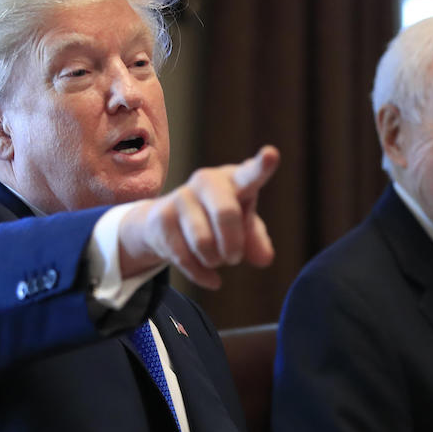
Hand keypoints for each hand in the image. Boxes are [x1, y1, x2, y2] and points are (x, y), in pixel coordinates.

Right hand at [117, 145, 278, 288]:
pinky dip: (201, 274)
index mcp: (234, 180)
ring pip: (203, 242)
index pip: (250, 174)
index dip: (262, 166)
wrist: (167, 221)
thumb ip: (257, 241)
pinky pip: (185, 257)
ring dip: (214, 260)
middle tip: (234, 258)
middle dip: (233, 246)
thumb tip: (264, 259)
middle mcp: (206, 181)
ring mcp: (180, 197)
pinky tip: (208, 277)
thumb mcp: (242, 227)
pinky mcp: (161, 218)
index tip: (271, 154)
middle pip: (226, 214)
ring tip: (215, 258)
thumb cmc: (216, 219)